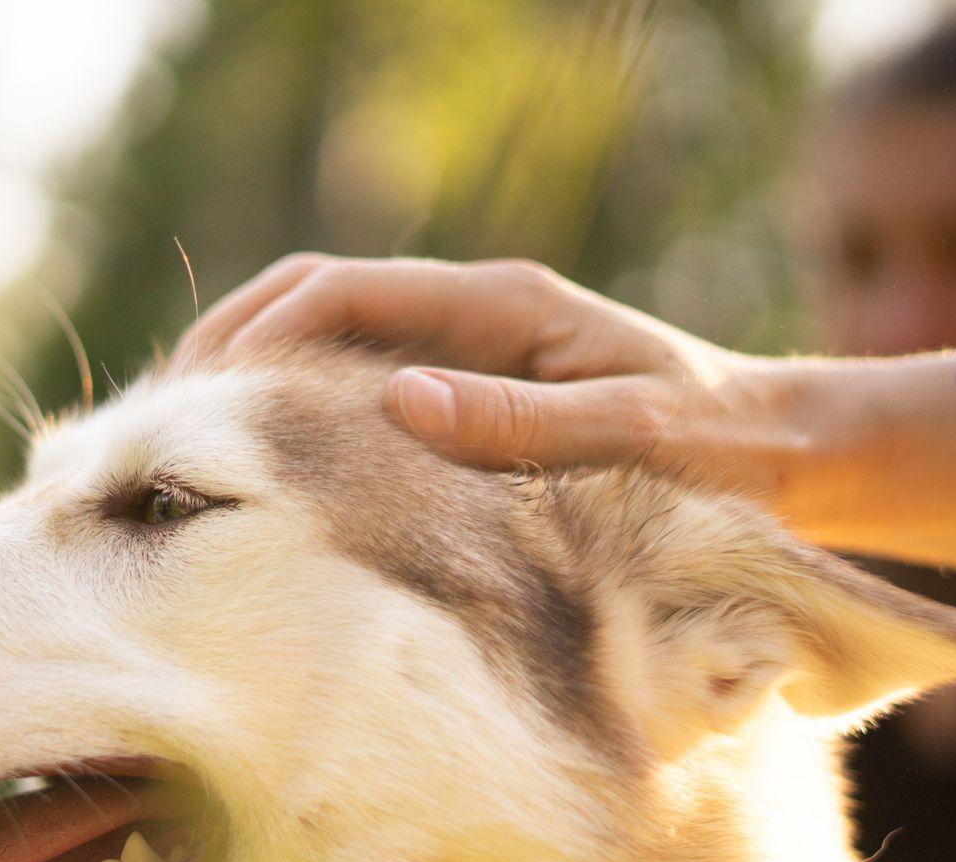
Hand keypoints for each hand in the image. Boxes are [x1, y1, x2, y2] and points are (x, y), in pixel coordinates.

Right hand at [178, 254, 810, 501]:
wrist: (785, 462)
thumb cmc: (723, 452)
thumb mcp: (633, 437)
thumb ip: (520, 420)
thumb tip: (395, 402)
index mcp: (503, 304)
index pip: (344, 290)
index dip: (261, 334)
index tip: (202, 395)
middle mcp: (475, 317)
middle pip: (318, 302)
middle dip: (237, 348)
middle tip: (170, 420)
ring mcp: (470, 357)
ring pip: (335, 348)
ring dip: (264, 385)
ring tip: (199, 448)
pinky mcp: (475, 403)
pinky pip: (369, 397)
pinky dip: (311, 423)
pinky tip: (279, 478)